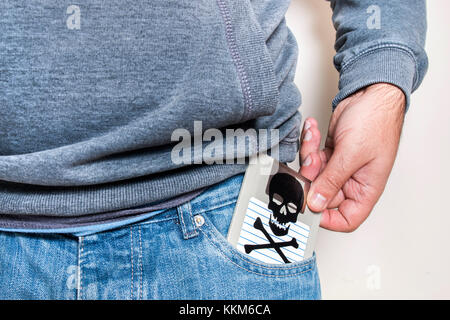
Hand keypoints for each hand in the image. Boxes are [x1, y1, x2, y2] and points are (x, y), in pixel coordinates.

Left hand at [299, 83, 405, 231]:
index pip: (347, 219)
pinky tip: (312, 130)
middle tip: (309, 162)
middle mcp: (353, 181)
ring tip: (313, 139)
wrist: (371, 92)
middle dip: (311, 178)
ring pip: (314, 175)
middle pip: (323, 195)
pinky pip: (312, 158)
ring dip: (308, 157)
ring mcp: (340, 167)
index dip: (327, 219)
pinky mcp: (331, 153)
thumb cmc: (376, 120)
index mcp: (366, 189)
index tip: (309, 207)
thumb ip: (331, 181)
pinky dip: (309, 145)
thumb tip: (316, 203)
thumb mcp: (352, 155)